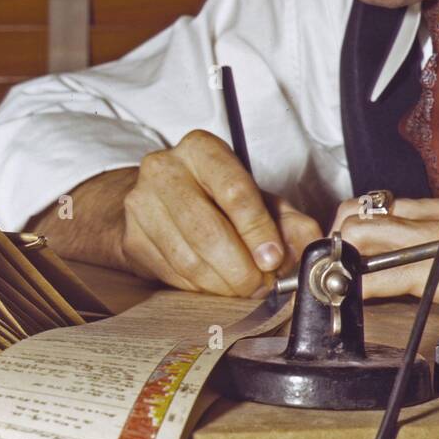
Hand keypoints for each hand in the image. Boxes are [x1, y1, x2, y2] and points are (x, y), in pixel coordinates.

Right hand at [120, 130, 320, 295]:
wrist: (160, 198)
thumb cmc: (216, 195)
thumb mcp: (257, 196)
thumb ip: (288, 220)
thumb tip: (307, 246)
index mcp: (201, 149)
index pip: (233, 191)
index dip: (257, 230)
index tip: (274, 259)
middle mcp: (165, 170)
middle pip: (207, 230)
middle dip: (241, 268)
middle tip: (262, 285)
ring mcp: (142, 204)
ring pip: (189, 258)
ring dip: (223, 284)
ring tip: (245, 287)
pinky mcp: (131, 238)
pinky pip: (173, 274)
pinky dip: (202, 288)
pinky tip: (217, 284)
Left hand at [330, 196, 438, 310]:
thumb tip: (420, 250)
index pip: (381, 203)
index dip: (354, 221)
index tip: (343, 241)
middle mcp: (429, 214)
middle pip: (361, 209)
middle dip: (337, 234)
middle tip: (333, 259)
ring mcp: (429, 238)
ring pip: (362, 232)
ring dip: (341, 255)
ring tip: (336, 276)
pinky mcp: (433, 266)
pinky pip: (381, 274)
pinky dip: (360, 285)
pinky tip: (353, 295)